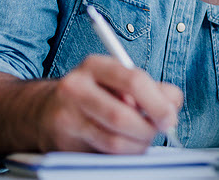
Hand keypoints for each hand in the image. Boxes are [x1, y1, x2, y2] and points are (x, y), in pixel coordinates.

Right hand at [37, 55, 181, 153]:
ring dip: (137, 145)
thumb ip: (153, 89)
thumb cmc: (95, 94)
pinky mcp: (63, 142)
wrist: (46, 111)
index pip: (134, 81)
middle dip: (148, 129)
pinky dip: (122, 154)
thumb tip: (173, 105)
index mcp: (96, 65)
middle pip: (123, 115)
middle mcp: (76, 87)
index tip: (170, 118)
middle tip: (158, 132)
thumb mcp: (120, 81)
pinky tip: (124, 146)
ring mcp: (66, 116)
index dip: (158, 103)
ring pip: (114, 140)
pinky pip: (103, 154)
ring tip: (141, 140)